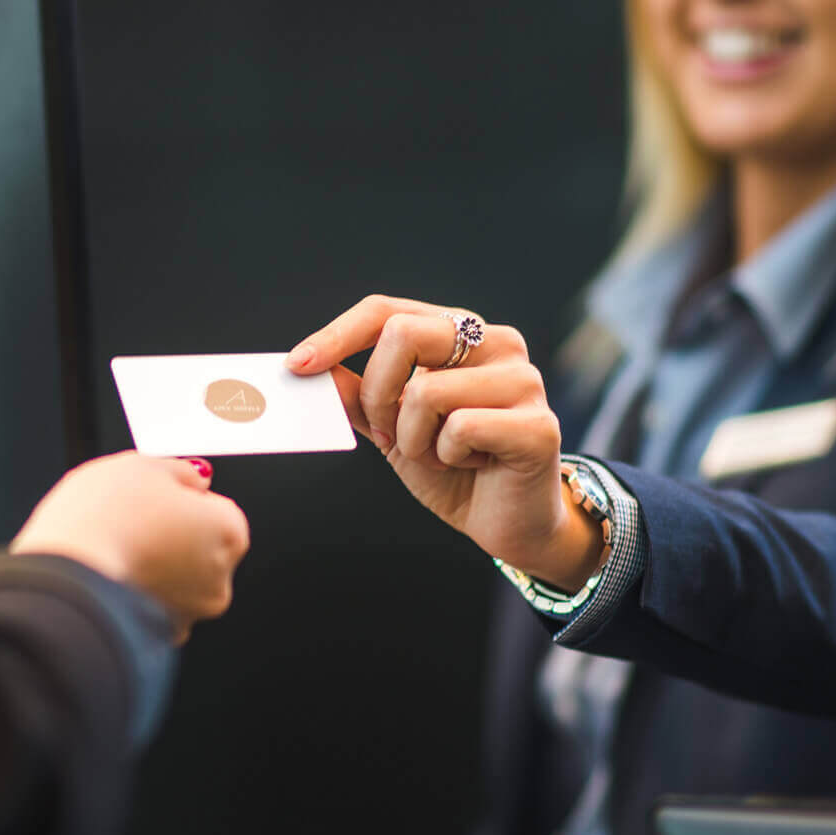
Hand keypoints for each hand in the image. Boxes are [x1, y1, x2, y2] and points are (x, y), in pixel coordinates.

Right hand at [11, 452, 250, 642]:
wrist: (65, 577)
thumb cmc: (103, 519)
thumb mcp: (143, 466)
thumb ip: (180, 470)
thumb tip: (196, 476)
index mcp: (229, 532)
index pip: (217, 507)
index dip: (181, 499)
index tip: (154, 498)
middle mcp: (220, 579)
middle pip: (201, 548)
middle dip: (172, 537)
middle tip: (131, 523)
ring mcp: (190, 613)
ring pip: (177, 581)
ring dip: (155, 567)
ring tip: (117, 550)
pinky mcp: (159, 637)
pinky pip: (154, 608)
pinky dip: (139, 594)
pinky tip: (114, 577)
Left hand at [286, 296, 601, 584]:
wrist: (508, 524)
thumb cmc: (453, 469)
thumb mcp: (392, 428)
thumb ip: (358, 396)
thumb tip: (309, 368)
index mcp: (461, 332)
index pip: (387, 310)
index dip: (337, 335)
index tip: (298, 366)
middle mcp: (497, 343)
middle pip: (402, 334)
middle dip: (375, 393)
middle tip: (386, 435)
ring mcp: (523, 380)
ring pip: (425, 391)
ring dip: (414, 440)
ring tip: (440, 456)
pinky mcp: (537, 424)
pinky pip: (460, 428)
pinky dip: (447, 457)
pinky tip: (471, 465)